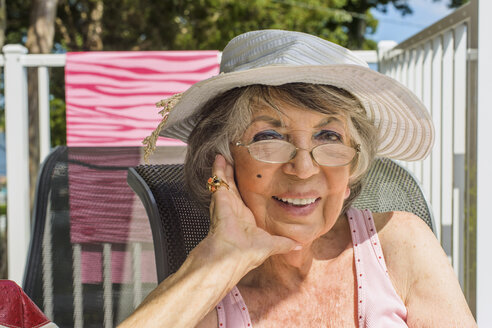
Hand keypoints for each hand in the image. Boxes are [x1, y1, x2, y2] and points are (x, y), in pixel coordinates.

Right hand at [208, 155, 300, 269]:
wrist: (231, 255)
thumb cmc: (247, 253)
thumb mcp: (271, 245)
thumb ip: (284, 243)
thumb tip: (299, 245)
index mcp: (244, 217)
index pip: (246, 197)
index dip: (248, 186)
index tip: (254, 176)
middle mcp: (233, 208)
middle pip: (234, 186)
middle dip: (235, 173)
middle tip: (239, 159)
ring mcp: (225, 202)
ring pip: (225, 180)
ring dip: (226, 167)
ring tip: (227, 154)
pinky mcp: (220, 197)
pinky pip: (218, 179)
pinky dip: (218, 167)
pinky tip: (220, 157)